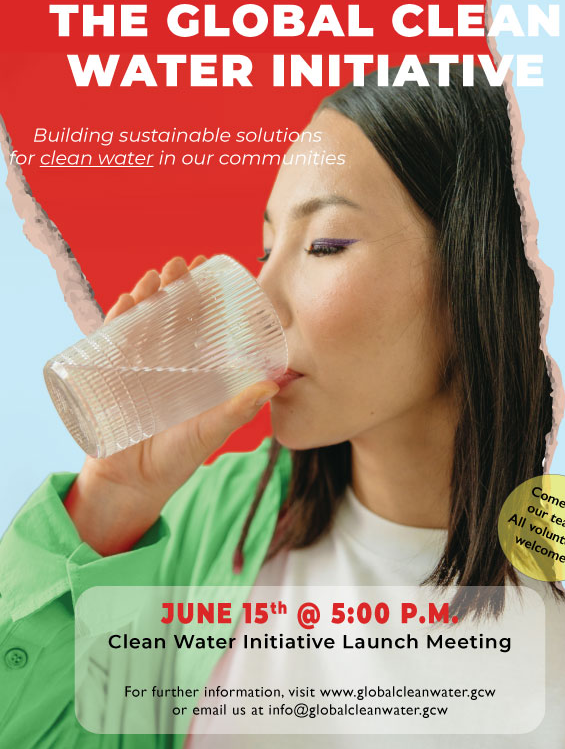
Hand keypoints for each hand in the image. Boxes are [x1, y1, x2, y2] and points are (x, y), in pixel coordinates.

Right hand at [65, 256, 279, 555]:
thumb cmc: (176, 459)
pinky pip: (109, 342)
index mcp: (192, 368)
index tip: (210, 267)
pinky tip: (123, 303)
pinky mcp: (108, 377)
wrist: (131, 484)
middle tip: (180, 264)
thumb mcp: (211, 431)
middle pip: (168, 313)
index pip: (198, 321)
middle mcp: (165, 361)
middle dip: (173, 284)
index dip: (203, 293)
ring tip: (154, 277)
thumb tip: (272, 385)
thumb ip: (238, 411)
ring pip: (140, 320)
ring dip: (145, 295)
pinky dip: (114, 321)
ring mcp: (135, 366)